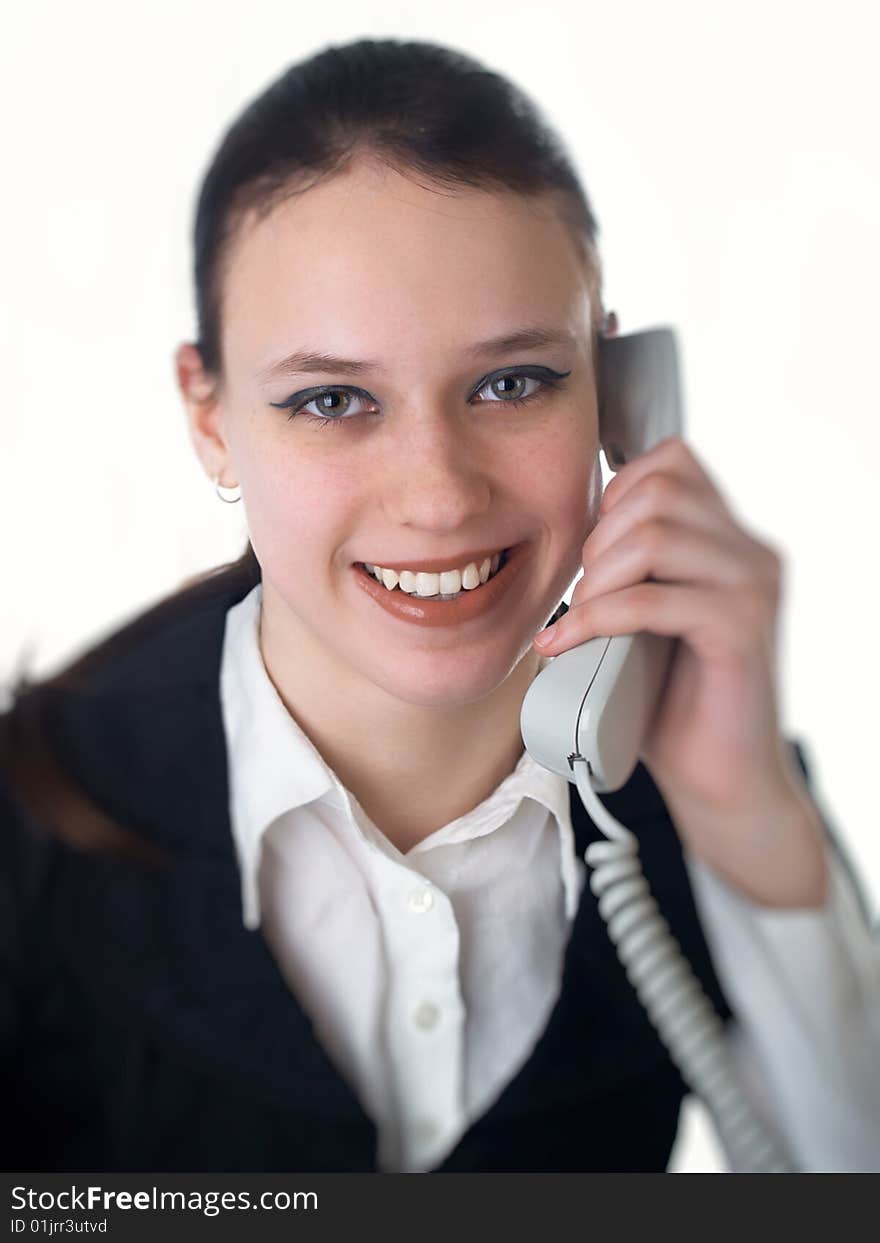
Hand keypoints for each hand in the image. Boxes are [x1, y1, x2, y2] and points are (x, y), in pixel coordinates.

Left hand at [533, 436, 828, 906]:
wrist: (720, 784)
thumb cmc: (673, 705)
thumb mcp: (644, 619)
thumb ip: (629, 568)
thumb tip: (567, 530)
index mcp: (730, 541)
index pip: (672, 461)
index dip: (614, 493)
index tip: (591, 553)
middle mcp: (752, 554)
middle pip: (659, 488)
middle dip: (599, 536)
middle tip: (581, 592)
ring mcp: (754, 589)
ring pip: (657, 534)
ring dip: (598, 576)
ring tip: (579, 617)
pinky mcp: (743, 632)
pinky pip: (655, 599)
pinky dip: (596, 618)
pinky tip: (567, 643)